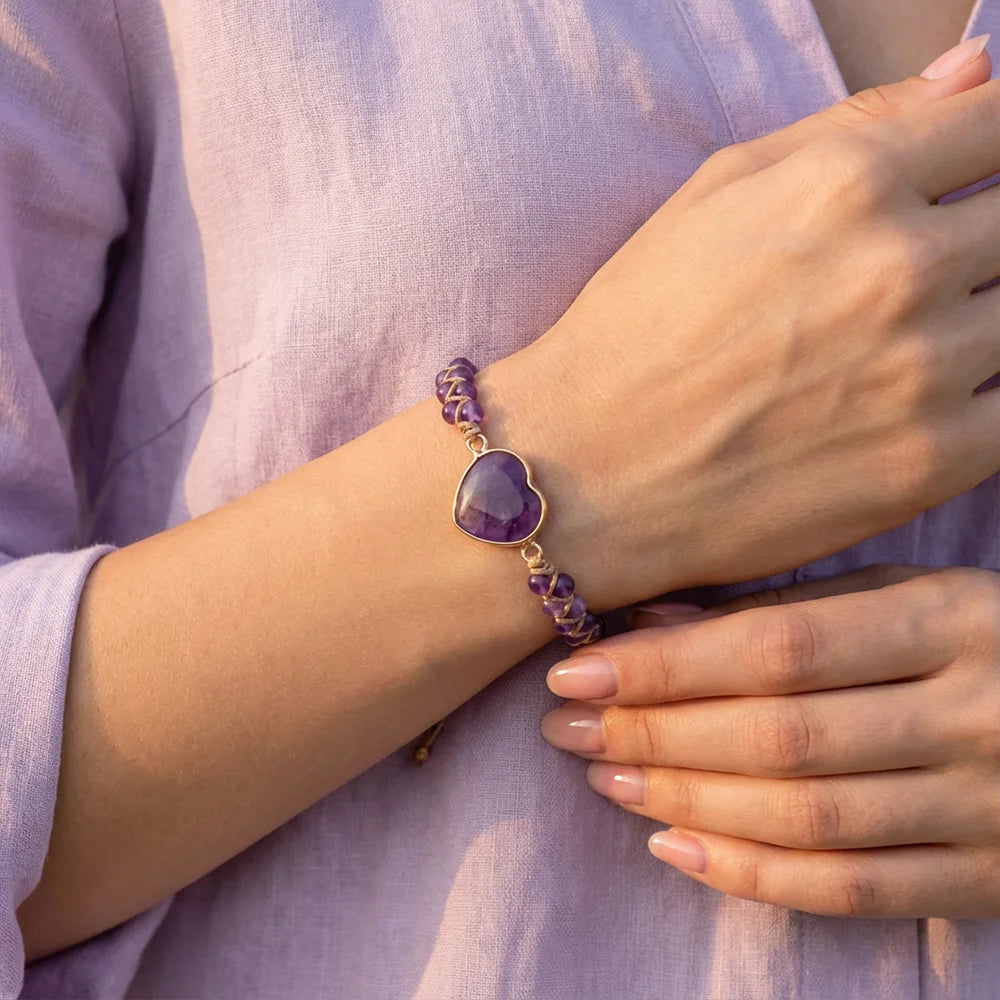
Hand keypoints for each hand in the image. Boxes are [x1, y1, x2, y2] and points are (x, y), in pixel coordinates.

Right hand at [481, 48, 999, 611]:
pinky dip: (983, 394)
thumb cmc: (636, 328)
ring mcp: (923, 372)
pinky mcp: (931, 463)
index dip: (992, 147)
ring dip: (979, 319)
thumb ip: (853, 124)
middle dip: (984, 236)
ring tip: (895, 347)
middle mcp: (899, 269)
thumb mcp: (714, 193)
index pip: (997, 125)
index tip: (971, 179)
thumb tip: (973, 72)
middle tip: (914, 279)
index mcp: (846, 185)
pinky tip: (919, 400)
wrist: (588, 470)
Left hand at [540, 565, 999, 917]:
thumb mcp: (905, 596)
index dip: (668, 666)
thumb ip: (787, 607)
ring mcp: (987, 807)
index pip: (780, 648)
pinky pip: (852, 891)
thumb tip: (651, 626)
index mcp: (952, 621)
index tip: (577, 670)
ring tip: (605, 779)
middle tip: (567, 728)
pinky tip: (672, 848)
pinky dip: (752, 876)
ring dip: (688, 802)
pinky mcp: (987, 881)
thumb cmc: (978, 640)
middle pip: (782, 736)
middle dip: (656, 735)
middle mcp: (974, 715)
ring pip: (807, 818)